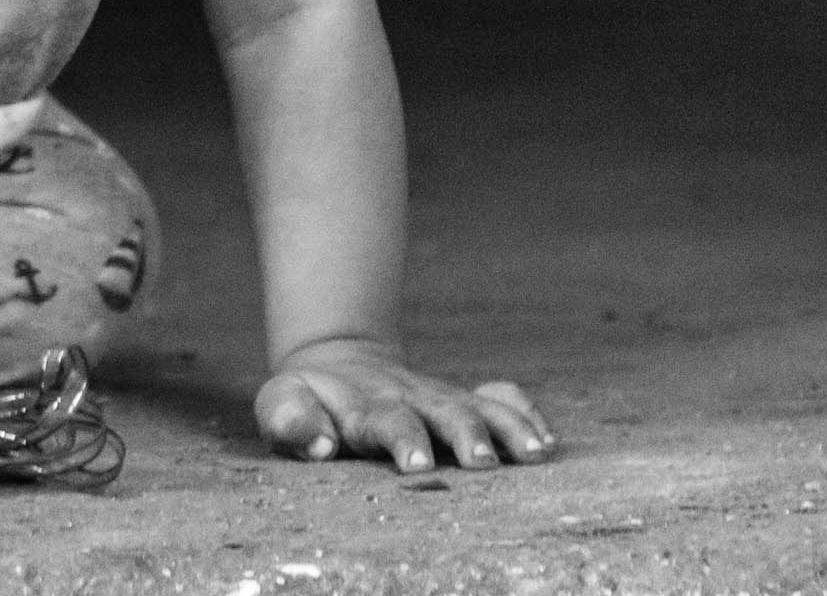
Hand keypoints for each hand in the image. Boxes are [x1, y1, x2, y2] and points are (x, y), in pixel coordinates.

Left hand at [256, 337, 554, 471]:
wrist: (335, 362)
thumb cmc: (306, 400)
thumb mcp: (281, 403)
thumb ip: (290, 419)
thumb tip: (321, 443)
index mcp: (360, 406)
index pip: (382, 420)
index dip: (402, 440)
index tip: (413, 464)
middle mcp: (407, 398)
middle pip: (441, 412)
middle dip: (463, 434)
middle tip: (481, 462)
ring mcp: (438, 397)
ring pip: (477, 407)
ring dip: (506, 428)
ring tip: (533, 453)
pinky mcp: (461, 399)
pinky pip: (499, 398)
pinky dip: (523, 413)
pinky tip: (544, 439)